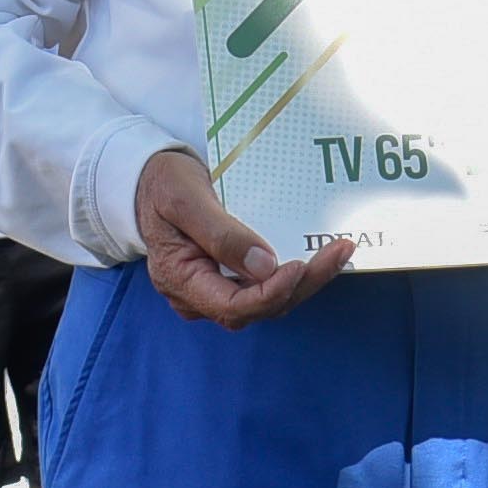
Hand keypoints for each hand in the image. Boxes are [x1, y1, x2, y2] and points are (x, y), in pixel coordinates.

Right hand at [130, 145, 349, 332]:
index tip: (299, 265)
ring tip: (340, 250)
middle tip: (339, 251)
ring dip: (306, 280)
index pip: (233, 306)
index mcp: (181, 280)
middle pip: (258, 307)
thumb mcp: (184, 199)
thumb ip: (220, 234)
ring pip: (268, 301)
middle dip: (302, 284)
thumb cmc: (162, 184)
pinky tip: (320, 253)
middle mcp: (199, 295)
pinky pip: (266, 286)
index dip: (271, 293)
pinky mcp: (230, 278)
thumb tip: (265, 267)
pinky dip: (296, 273)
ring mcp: (215, 289)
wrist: (148, 180)